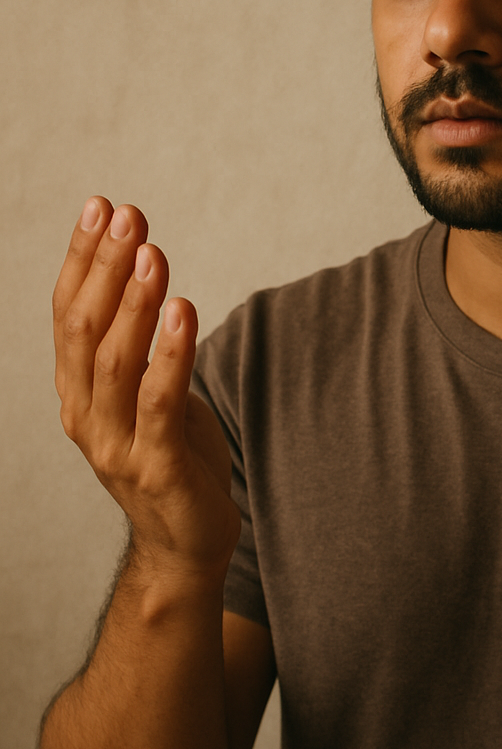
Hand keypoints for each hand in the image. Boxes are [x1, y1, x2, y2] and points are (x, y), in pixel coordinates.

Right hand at [53, 198, 239, 580]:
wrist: (186, 541)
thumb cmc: (171, 456)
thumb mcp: (145, 393)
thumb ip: (135, 347)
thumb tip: (143, 276)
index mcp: (78, 392)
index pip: (68, 314)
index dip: (83, 260)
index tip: (100, 207)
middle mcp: (85, 415)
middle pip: (85, 328)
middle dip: (106, 268)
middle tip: (128, 216)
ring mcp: (116, 444)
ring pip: (115, 361)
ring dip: (135, 302)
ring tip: (153, 253)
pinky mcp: (157, 465)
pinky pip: (160, 401)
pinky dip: (170, 353)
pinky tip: (184, 310)